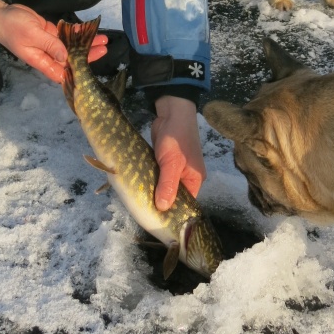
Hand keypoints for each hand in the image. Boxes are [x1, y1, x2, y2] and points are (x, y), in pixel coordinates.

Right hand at [0, 0, 107, 82]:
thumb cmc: (12, 27)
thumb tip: (66, 56)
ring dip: (85, 42)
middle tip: (104, 47)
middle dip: (88, 54)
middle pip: (71, 59)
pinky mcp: (49, 32)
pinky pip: (65, 35)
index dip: (77, 72)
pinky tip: (88, 29)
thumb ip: (50, 44)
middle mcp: (47, 55)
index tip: (93, 68)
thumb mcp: (31, 34)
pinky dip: (76, 32)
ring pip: (71, 46)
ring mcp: (49, 43)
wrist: (1, 13)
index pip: (62, 72)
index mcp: (41, 61)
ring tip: (103, 38)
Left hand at [150, 96, 205, 210]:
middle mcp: (187, 177)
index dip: (173, 213)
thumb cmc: (176, 138)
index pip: (185, 204)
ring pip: (164, 187)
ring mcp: (175, 169)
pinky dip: (151, 181)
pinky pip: (158, 177)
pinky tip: (139, 188)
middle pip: (174, 197)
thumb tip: (162, 209)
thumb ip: (167, 185)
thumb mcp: (172, 163)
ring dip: (154, 192)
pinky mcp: (164, 162)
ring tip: (138, 203)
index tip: (156, 221)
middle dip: (161, 203)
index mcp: (195, 180)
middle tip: (143, 213)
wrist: (171, 111)